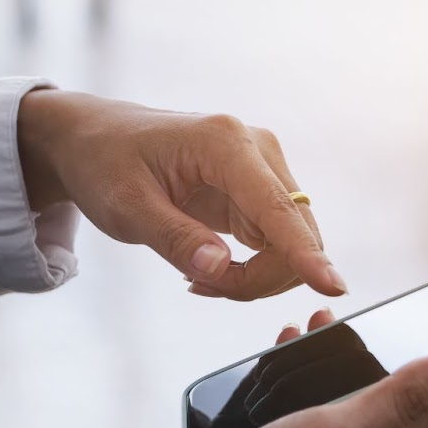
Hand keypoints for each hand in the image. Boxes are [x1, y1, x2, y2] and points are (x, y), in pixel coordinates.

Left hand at [17, 89, 345, 300]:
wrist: (94, 140)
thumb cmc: (104, 163)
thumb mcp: (125, 206)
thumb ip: (173, 238)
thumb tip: (220, 268)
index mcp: (225, 143)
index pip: (277, 209)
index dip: (305, 254)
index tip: (333, 287)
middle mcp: (257, 151)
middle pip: (293, 235)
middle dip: (257, 278)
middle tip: (198, 286)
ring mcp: (263, 171)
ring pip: (290, 246)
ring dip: (252, 278)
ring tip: (195, 275)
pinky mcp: (258, 192)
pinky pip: (275, 246)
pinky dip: (248, 270)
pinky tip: (207, 268)